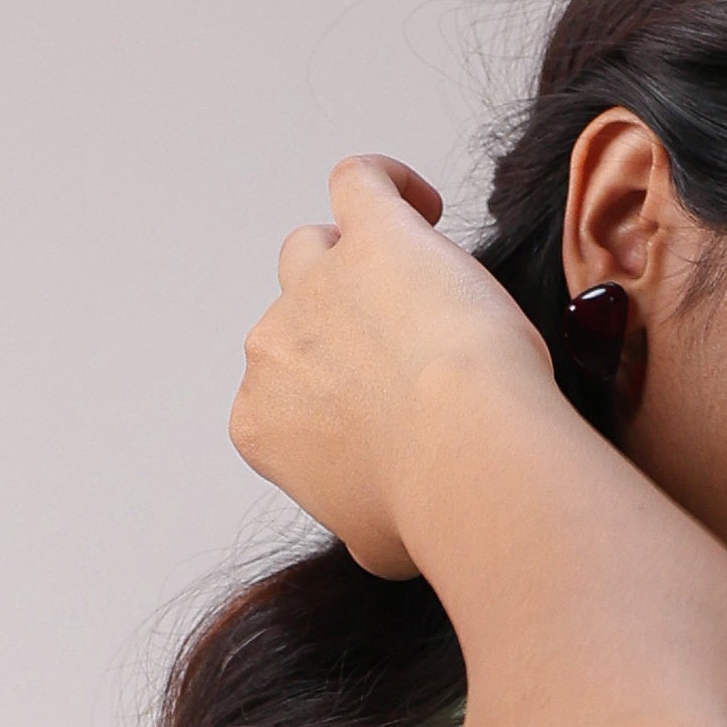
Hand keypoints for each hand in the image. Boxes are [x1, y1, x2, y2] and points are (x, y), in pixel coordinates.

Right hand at [229, 157, 547, 577]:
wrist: (466, 457)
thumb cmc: (428, 509)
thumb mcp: (374, 545)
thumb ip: (355, 516)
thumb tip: (370, 520)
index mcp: (260, 423)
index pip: (282, 391)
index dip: (332, 396)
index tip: (386, 412)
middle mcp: (271, 349)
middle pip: (295, 317)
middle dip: (344, 334)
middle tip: (412, 358)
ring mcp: (315, 285)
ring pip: (314, 249)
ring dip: (353, 260)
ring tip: (416, 281)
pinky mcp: (374, 236)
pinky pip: (359, 182)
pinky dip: (388, 184)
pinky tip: (424, 206)